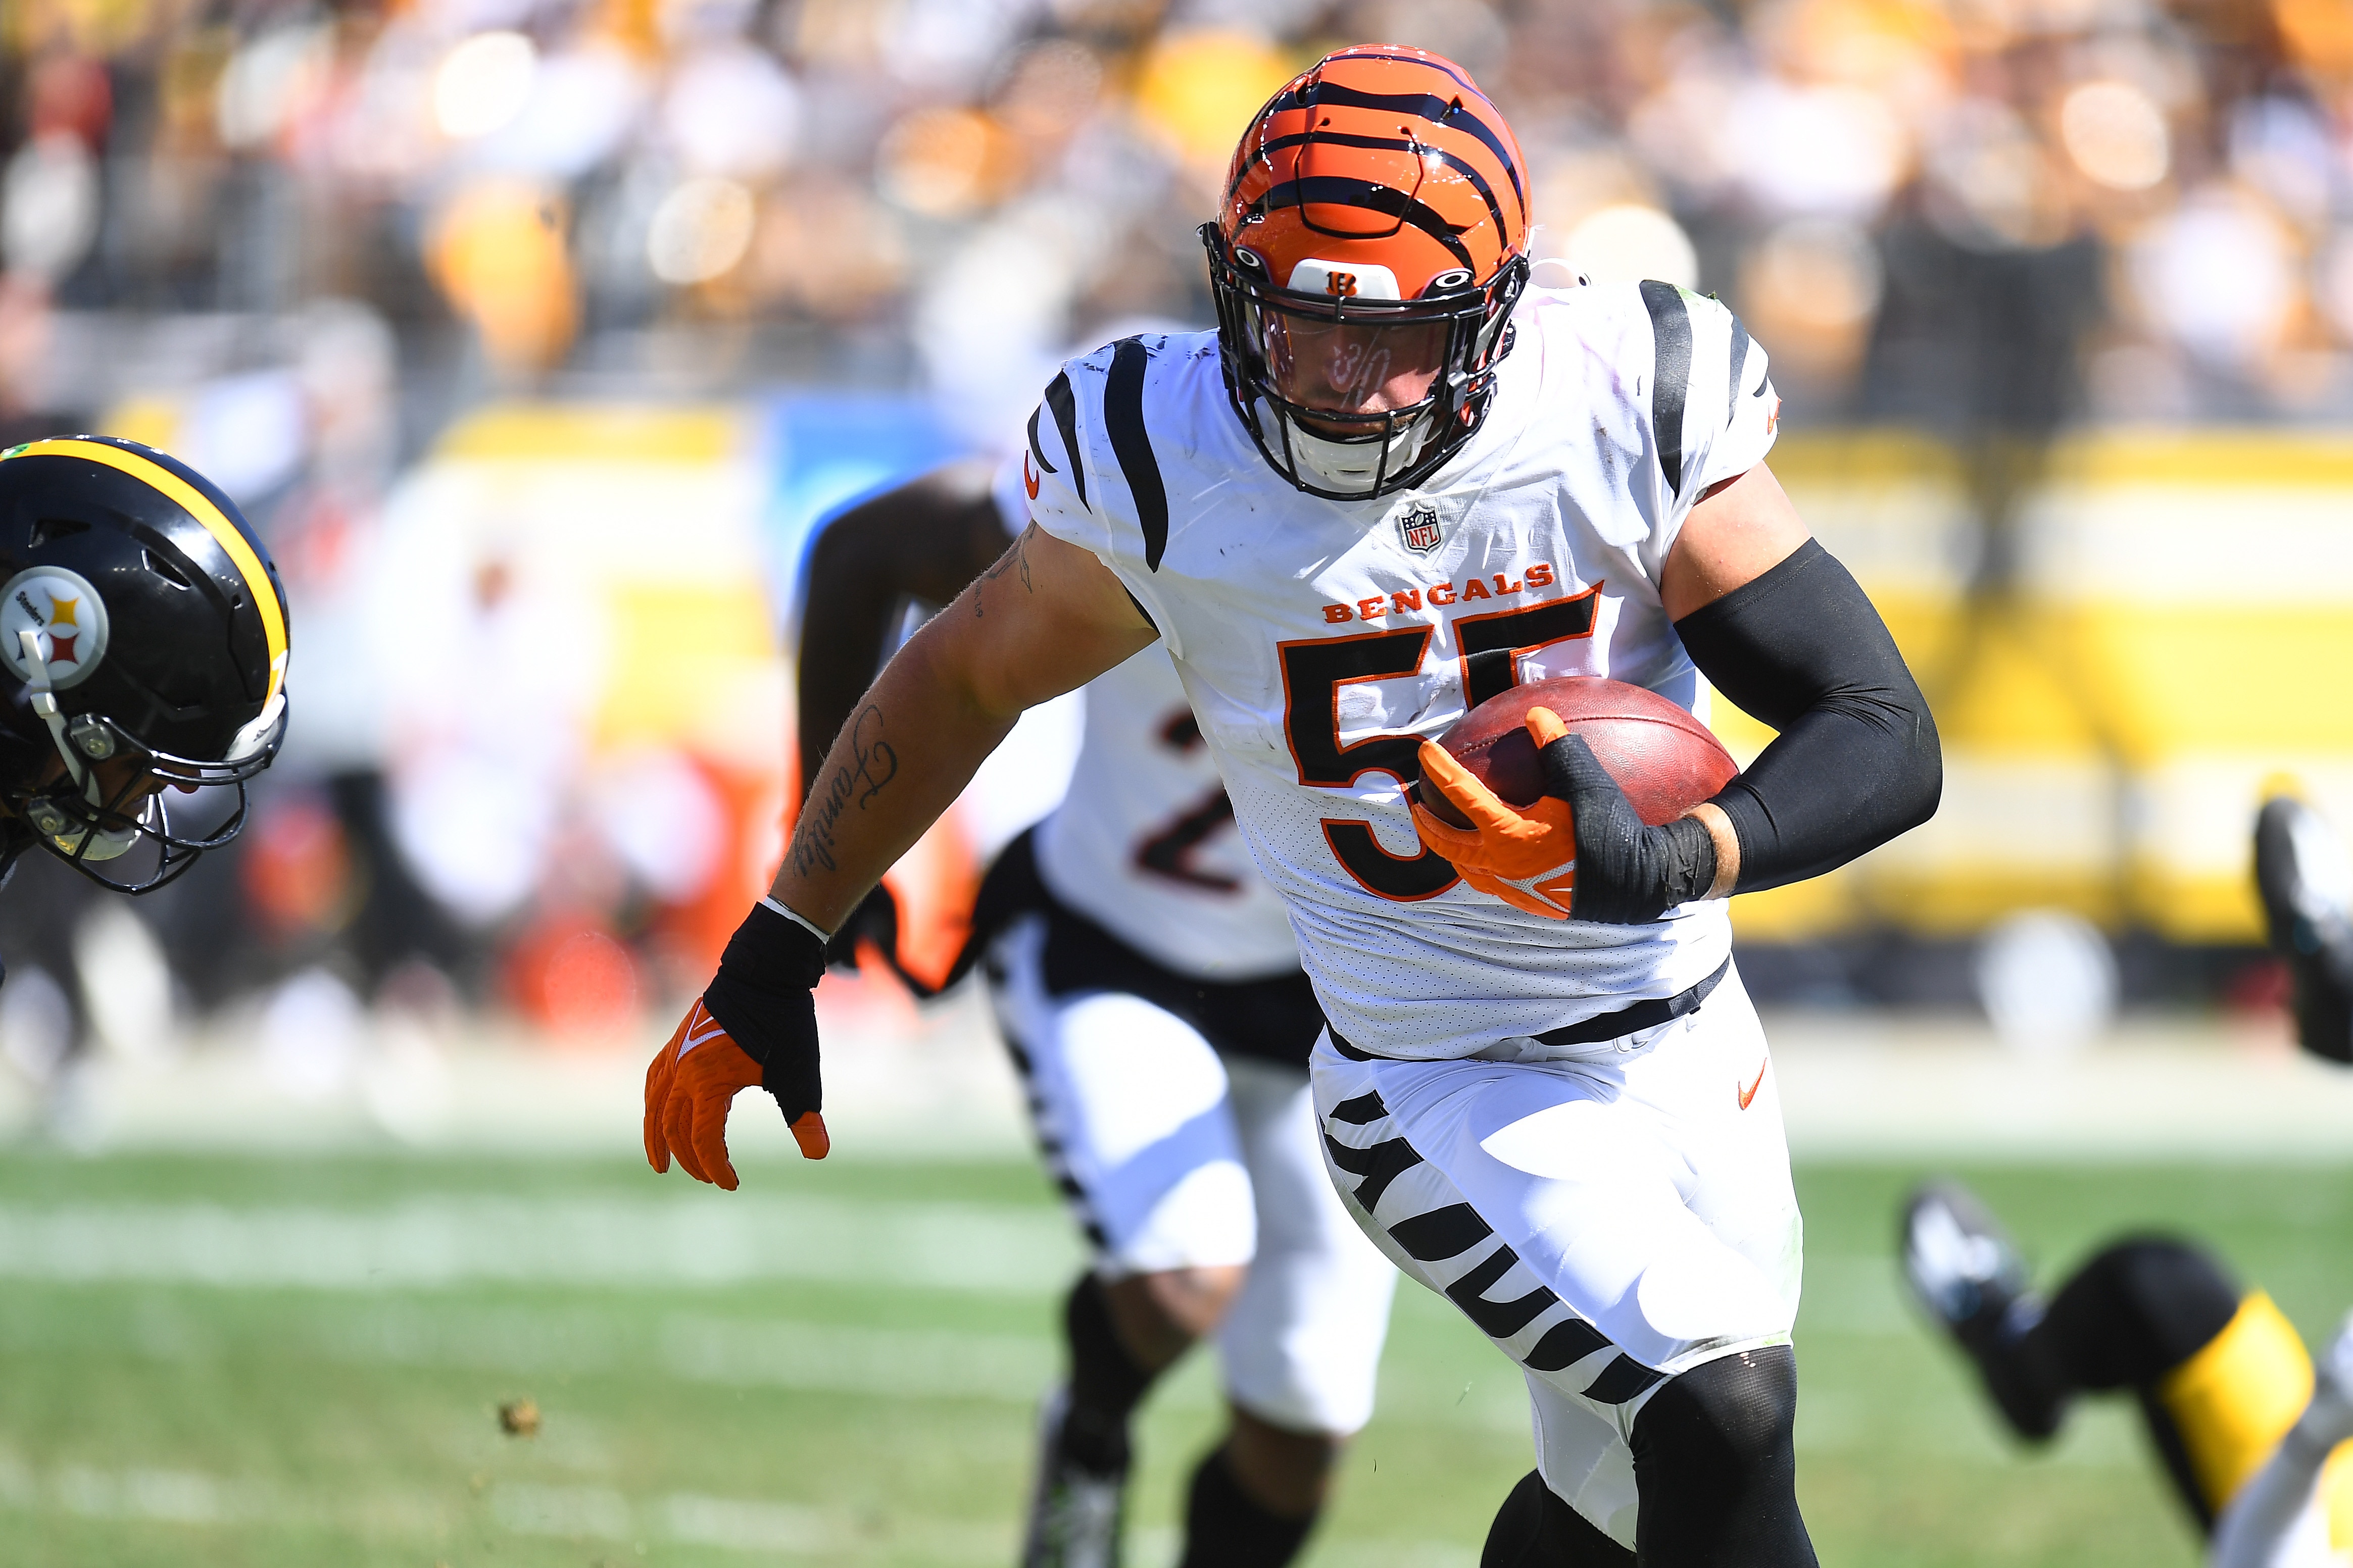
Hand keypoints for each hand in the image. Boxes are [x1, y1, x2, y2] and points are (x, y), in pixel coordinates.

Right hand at [644, 902, 831, 1188]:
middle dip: (690, 1160)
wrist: (765, 971)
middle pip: (674, 1128)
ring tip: (661, 1164)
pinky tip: (659, 1113)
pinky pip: (654, 1080)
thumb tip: (818, 1155)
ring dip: (657, 1138)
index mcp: (709, 1083)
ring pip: (655, 1106)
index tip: (732, 1184)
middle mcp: (683, 1071)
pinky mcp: (676, 1041)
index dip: (717, 1167)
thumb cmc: (783, 1022)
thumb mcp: (798, 1073)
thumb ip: (804, 1116)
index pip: (704, 1140)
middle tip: (708, 1178)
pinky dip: (654, 1104)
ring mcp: (675, 1054)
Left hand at [1412, 706, 1723, 922]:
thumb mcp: (1585, 783)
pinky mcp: (1528, 901)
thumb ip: (1558, 747)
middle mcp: (1502, 865)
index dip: (1440, 769)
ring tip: (1445, 835)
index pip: (1461, 794)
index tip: (1424, 752)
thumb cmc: (1610, 832)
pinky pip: (1490, 884)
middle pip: (1449, 844)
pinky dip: (1478, 868)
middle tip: (1417, 807)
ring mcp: (1513, 887)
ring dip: (1450, 851)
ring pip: (1467, 870)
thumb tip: (1536, 713)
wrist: (1638, 883)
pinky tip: (1490, 859)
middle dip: (1428, 824)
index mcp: (1507, 834)